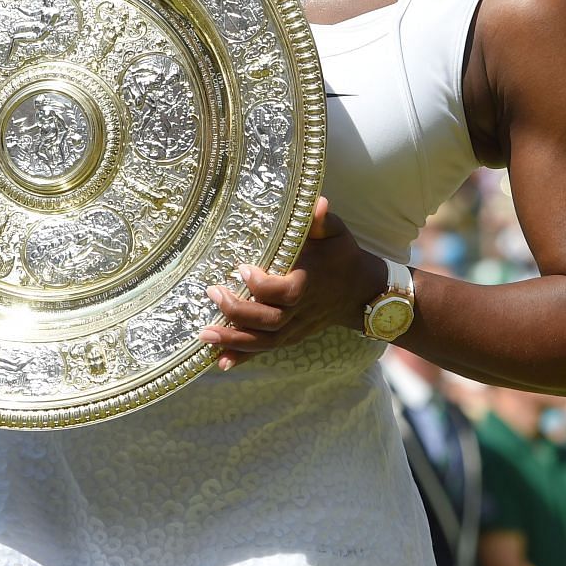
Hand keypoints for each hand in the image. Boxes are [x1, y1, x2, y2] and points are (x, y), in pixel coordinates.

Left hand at [198, 197, 382, 369]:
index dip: (264, 286)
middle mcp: (302, 311)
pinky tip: (221, 362)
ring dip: (234, 340)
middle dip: (238, 312)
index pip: (287, 292)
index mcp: (311, 284)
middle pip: (270, 321)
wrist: (361, 291)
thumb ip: (322, 221)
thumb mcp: (336, 234)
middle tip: (213, 293)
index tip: (242, 269)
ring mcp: (296, 328)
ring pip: (264, 340)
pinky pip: (266, 349)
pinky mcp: (290, 337)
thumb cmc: (342, 256)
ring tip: (205, 335)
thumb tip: (317, 203)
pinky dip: (244, 357)